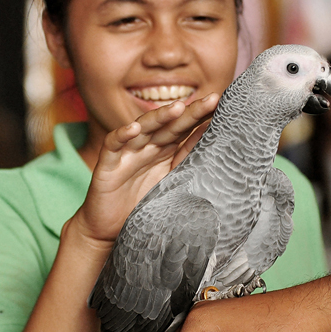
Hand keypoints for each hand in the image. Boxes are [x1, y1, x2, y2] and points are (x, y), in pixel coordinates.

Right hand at [72, 94, 217, 242]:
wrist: (109, 232)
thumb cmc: (141, 205)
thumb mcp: (170, 181)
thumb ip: (186, 157)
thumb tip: (210, 134)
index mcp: (163, 150)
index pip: (184, 128)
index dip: (201, 116)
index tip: (223, 106)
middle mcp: (146, 147)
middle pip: (169, 125)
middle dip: (189, 111)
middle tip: (212, 100)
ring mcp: (126, 153)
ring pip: (142, 128)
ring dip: (158, 117)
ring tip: (177, 108)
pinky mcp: (107, 165)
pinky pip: (113, 145)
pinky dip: (122, 135)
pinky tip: (133, 129)